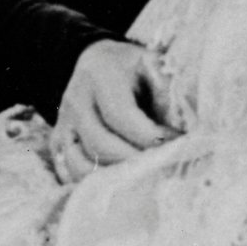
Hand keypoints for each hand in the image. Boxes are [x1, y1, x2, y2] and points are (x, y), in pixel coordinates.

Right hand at [52, 38, 180, 184]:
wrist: (96, 61)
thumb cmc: (133, 66)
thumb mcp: (153, 63)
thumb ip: (168, 89)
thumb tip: (188, 126)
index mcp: (100, 74)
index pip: (120, 114)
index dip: (149, 136)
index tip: (176, 144)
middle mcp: (76, 99)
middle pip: (100, 144)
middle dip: (135, 161)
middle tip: (162, 167)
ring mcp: (63, 123)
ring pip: (81, 164)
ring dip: (113, 178)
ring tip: (142, 178)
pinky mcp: (58, 141)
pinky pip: (69, 172)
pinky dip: (93, 184)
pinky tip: (119, 184)